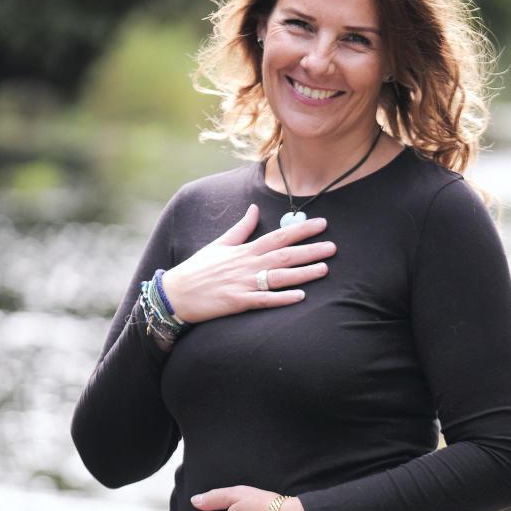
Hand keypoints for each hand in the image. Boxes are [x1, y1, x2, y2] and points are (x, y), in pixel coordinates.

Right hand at [161, 204, 335, 323]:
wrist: (176, 293)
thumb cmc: (198, 269)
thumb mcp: (219, 244)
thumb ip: (241, 228)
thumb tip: (254, 208)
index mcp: (245, 250)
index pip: (278, 236)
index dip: (301, 230)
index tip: (322, 223)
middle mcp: (247, 265)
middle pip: (284, 255)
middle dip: (310, 250)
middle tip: (333, 247)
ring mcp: (244, 284)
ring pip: (279, 277)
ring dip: (302, 273)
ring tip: (324, 269)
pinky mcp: (238, 302)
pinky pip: (264, 300)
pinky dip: (282, 298)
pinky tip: (300, 297)